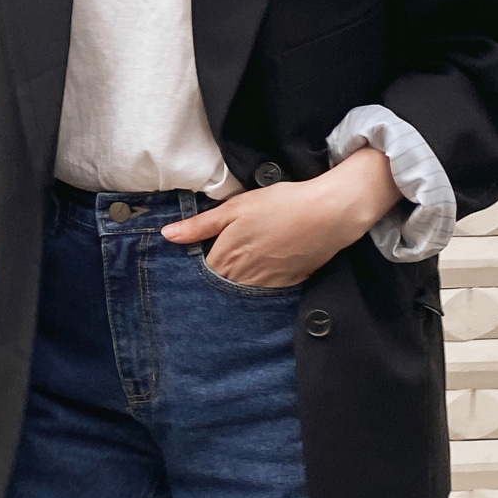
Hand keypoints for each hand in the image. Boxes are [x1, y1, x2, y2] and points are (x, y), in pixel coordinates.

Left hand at [160, 147, 404, 287]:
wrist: (328, 213)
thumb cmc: (279, 205)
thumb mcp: (234, 209)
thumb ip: (199, 225)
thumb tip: (168, 235)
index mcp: (226, 258)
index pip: (201, 274)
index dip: (196, 268)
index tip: (195, 261)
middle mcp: (244, 278)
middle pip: (220, 287)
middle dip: (215, 280)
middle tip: (216, 267)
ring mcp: (267, 284)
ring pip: (242, 291)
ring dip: (236, 285)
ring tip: (239, 269)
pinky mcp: (288, 284)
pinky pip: (266, 291)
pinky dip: (260, 285)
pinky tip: (262, 271)